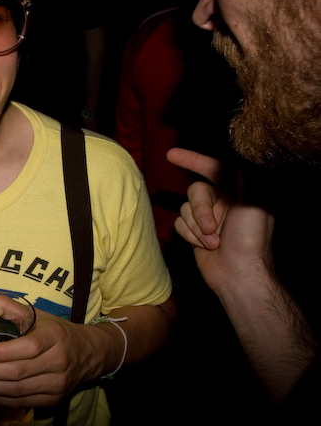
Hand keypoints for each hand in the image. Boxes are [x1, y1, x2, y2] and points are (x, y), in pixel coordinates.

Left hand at [0, 310, 96, 408]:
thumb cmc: (55, 331)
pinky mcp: (52, 399)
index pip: (29, 347)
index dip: (4, 352)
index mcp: (55, 337)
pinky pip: (22, 402)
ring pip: (18, 390)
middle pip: (19, 372)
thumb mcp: (36, 314)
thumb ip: (7, 307)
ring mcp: (57, 384)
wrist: (87, 353)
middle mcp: (58, 362)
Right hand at [167, 148, 273, 295]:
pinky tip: (204, 247)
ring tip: (213, 242)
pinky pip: (179, 223)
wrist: (237, 273)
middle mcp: (221, 202)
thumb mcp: (253, 202)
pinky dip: (190, 235)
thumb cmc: (249, 239)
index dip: (193, 159)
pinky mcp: (194, 232)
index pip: (213, 168)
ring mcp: (207, 218)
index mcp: (237, 192)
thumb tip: (240, 152)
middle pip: (195, 191)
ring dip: (197, 227)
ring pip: (185, 208)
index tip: (171, 155)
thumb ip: (244, 176)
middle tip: (212, 228)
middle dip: (200, 210)